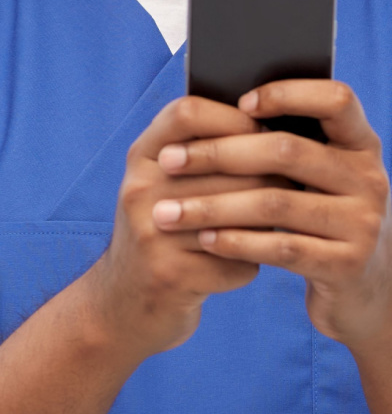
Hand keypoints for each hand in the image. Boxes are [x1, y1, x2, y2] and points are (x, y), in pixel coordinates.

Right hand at [85, 96, 276, 359]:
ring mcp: (151, 232)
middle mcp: (140, 188)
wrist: (124, 301)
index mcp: (141, 157)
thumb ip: (199, 154)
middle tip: (290, 188)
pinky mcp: (171, 274)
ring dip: (267, 222)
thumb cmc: (161, 232)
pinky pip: (239, 259)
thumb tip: (271, 128)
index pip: (187, 112)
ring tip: (275, 225)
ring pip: (240, 213)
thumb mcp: (161, 182)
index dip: (233, 117)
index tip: (264, 133)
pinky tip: (241, 265)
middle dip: (269, 177)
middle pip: (228, 166)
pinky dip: (249, 264)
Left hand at [152, 80, 391, 348]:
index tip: (239, 102)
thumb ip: (277, 140)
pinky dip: (237, 241)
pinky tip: (205, 239)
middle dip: (217, 154)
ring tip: (169, 211)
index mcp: (359, 143)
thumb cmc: (314, 210)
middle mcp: (369, 178)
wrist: (357, 283)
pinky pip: (282, 247)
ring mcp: (362, 223)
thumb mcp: (311, 174)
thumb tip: (204, 108)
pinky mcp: (348, 265)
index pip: (336, 99)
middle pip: (286, 151)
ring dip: (212, 206)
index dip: (288, 93)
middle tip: (167, 160)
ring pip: (274, 203)